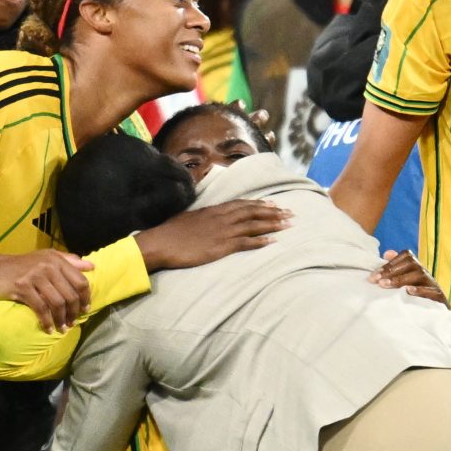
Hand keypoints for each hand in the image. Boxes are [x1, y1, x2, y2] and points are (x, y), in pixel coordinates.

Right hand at [0, 249, 94, 334]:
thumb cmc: (24, 265)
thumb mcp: (47, 257)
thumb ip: (69, 261)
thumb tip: (91, 267)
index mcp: (57, 260)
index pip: (80, 281)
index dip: (85, 298)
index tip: (85, 309)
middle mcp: (48, 267)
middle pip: (70, 295)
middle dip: (73, 313)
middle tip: (72, 323)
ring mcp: (35, 277)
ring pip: (57, 303)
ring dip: (61, 320)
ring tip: (62, 328)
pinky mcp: (23, 287)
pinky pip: (41, 308)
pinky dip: (47, 321)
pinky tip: (48, 329)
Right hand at [133, 201, 288, 271]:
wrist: (161, 243)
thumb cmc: (170, 232)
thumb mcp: (187, 218)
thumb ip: (201, 216)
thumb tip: (206, 217)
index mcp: (213, 210)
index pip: (241, 204)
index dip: (259, 205)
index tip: (273, 205)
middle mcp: (221, 218)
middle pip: (252, 212)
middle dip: (273, 212)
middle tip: (289, 213)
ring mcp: (223, 231)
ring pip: (253, 225)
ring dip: (272, 224)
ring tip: (288, 224)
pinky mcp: (221, 246)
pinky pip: (246, 242)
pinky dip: (260, 241)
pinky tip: (273, 241)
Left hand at [371, 250, 445, 304]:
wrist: (437, 315)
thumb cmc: (415, 296)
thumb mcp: (405, 281)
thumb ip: (395, 268)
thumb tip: (386, 253)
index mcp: (417, 268)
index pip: (406, 256)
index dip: (389, 263)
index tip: (374, 276)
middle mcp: (425, 273)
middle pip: (411, 264)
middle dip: (391, 271)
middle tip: (376, 281)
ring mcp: (433, 283)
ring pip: (419, 274)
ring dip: (400, 279)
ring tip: (385, 285)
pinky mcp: (439, 296)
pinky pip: (431, 291)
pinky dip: (420, 290)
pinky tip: (408, 291)